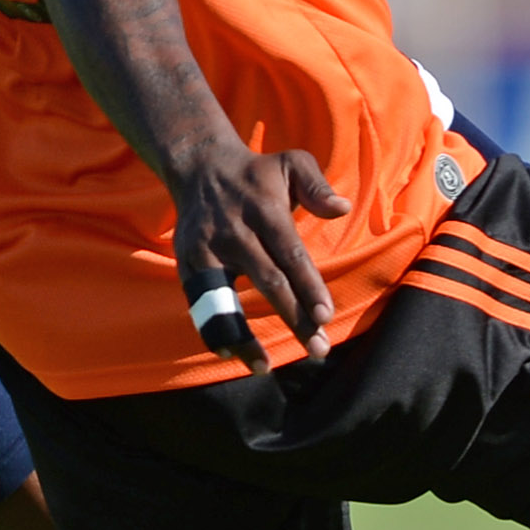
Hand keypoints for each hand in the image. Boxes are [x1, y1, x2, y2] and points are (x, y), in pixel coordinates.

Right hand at [170, 140, 347, 374]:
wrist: (199, 166)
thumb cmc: (257, 174)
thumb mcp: (291, 163)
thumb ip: (317, 186)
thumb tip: (343, 208)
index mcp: (264, 210)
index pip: (290, 253)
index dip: (308, 286)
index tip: (325, 317)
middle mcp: (234, 231)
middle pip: (268, 281)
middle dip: (294, 318)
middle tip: (318, 350)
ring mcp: (207, 250)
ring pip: (224, 298)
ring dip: (243, 335)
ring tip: (264, 366)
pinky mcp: (187, 263)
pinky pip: (199, 302)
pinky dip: (211, 328)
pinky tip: (229, 353)